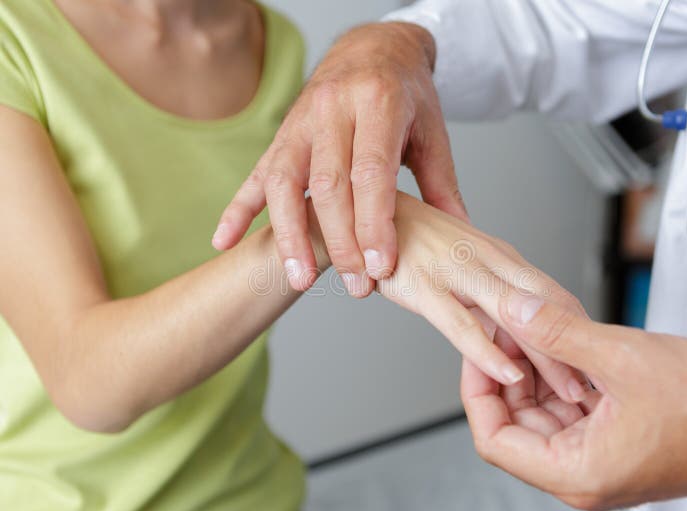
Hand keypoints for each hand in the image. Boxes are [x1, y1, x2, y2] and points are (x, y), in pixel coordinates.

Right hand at [212, 22, 466, 296]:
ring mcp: (299, 122)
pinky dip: (238, 210)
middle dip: (340, 241)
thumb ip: (441, 184)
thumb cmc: (404, 94)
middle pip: (329, 183)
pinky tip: (225, 241)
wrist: (370, 48)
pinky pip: (255, 174)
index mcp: (377, 102)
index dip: (374, 223)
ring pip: (285, 182)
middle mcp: (332, 109)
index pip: (371, 171)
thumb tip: (460, 233)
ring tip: (299, 280)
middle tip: (357, 285)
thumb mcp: (432, 131)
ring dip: (289, 235)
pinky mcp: (280, 136)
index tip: (381, 266)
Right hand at [377, 192, 587, 396]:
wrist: (362, 211)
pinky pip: (462, 325)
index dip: (580, 329)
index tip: (596, 362)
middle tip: (598, 384)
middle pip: (547, 306)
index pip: (553, 294)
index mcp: (499, 254)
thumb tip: (519, 316)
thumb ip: (491, 285)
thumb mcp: (462, 258)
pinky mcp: (424, 285)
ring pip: (516, 317)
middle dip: (577, 348)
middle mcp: (486, 258)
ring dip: (547, 358)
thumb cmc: (410, 237)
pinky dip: (489, 353)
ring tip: (568, 391)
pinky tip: (508, 374)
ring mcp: (457, 269)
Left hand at [462, 291, 686, 510]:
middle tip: (508, 325)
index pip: (494, 438)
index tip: (480, 347)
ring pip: (544, 414)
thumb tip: (513, 309)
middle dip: (508, 371)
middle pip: (516, 423)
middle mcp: (583, 475)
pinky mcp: (617, 445)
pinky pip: (573, 412)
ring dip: (537, 371)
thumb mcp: (624, 356)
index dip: (477, 388)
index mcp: (576, 472)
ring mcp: (600, 461)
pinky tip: (567, 344)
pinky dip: (564, 379)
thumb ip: (559, 332)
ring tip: (537, 327)